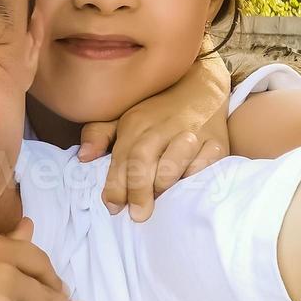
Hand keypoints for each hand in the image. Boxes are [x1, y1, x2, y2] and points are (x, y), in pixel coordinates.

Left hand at [80, 97, 228, 222]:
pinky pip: (206, 164)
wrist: (202, 86)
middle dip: (138, 190)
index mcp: (136, 124)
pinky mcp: (217, 143)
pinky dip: (194, 177)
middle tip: (138, 215)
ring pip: (174, 162)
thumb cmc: (156, 110)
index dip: (116, 186)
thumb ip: (100, 135)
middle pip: (144, 160)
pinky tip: (186, 188)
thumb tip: (83, 157)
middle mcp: (162, 128)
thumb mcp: (123, 116)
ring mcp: (191, 134)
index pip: (123, 158)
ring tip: (159, 201)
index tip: (113, 207)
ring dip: (164, 184)